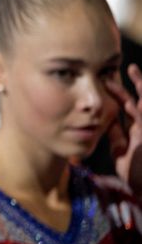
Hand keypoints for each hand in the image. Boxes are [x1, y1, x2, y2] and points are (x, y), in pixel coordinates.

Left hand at [106, 64, 141, 194]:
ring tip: (134, 72)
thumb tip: (104, 123)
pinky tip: (131, 98)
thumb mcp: (121, 152)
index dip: (118, 95)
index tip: (107, 81)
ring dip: (141, 88)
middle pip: (139, 101)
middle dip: (135, 84)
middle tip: (127, 68)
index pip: (128, 107)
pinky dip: (138, 107)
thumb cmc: (136, 175)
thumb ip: (116, 136)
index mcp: (136, 131)